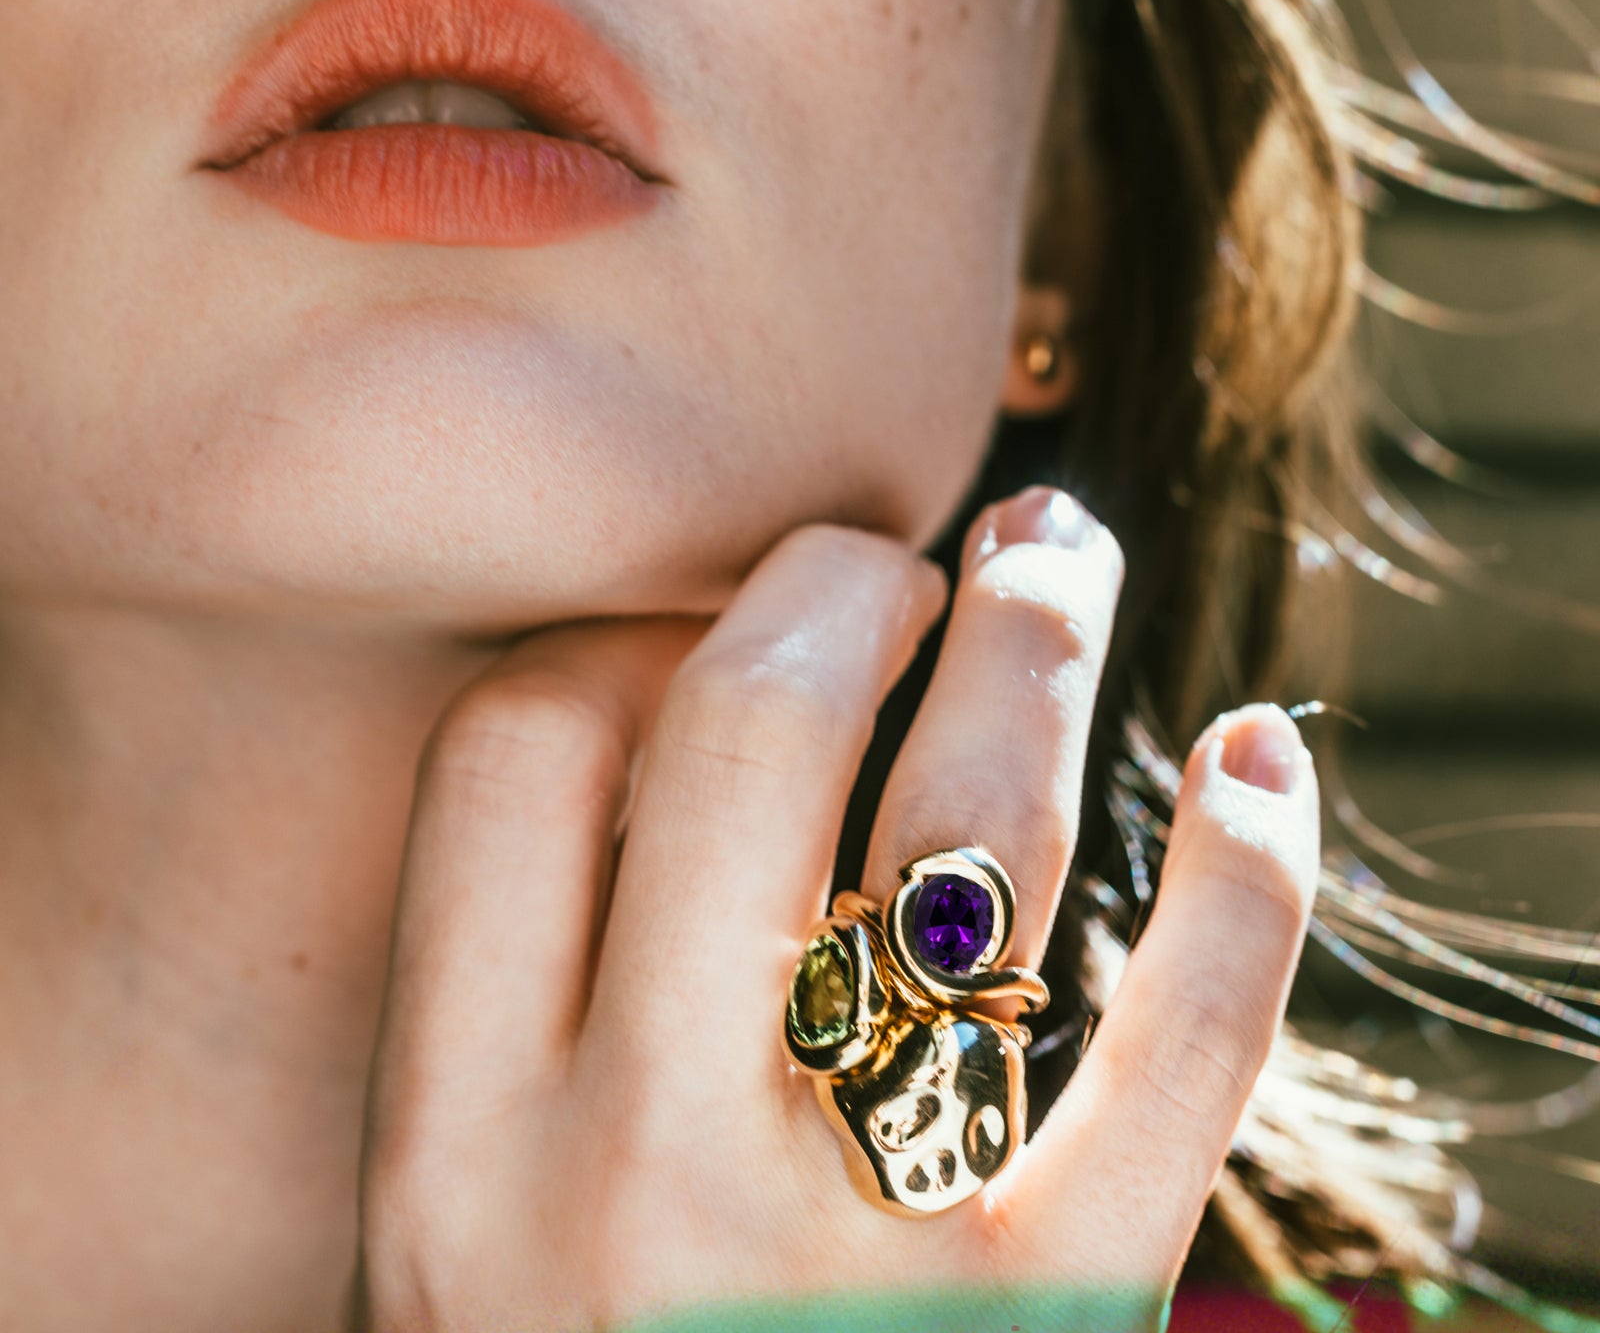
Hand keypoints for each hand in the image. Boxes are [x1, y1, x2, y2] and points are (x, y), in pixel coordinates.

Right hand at [344, 487, 1320, 1332]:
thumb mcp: (480, 1244)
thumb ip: (545, 1008)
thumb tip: (696, 698)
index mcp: (447, 1152)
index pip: (513, 750)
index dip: (631, 634)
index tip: (720, 635)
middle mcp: (621, 1184)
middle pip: (736, 730)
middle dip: (834, 581)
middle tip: (904, 556)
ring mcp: (846, 1266)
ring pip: (965, 841)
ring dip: (1036, 648)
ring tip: (1058, 552)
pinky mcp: (1052, 1329)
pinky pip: (1187, 1045)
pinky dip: (1252, 871)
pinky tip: (1259, 754)